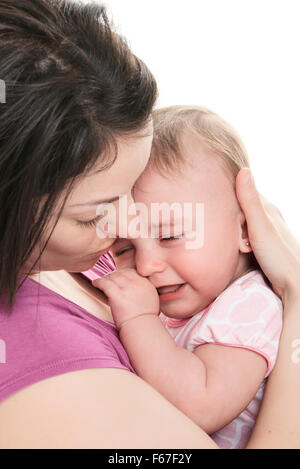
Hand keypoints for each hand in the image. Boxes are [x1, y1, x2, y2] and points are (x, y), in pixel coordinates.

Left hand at [92, 268, 159, 328]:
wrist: (142, 329)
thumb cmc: (145, 319)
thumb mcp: (151, 299)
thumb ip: (144, 289)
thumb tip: (136, 286)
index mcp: (146, 283)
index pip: (131, 272)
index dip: (122, 274)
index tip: (117, 277)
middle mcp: (137, 283)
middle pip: (121, 273)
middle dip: (113, 275)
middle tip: (107, 279)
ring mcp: (127, 289)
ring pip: (113, 276)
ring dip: (106, 278)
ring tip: (100, 281)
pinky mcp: (118, 295)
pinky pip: (105, 283)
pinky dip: (98, 282)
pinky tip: (95, 283)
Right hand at [236, 168, 299, 301]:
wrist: (296, 286)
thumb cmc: (280, 258)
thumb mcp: (260, 228)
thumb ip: (250, 201)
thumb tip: (244, 170)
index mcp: (269, 209)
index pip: (244, 192)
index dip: (229, 197)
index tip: (215, 205)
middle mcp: (270, 218)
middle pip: (243, 210)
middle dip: (232, 218)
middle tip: (231, 233)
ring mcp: (269, 233)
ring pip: (245, 225)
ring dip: (237, 233)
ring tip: (238, 244)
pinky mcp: (267, 247)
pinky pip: (248, 238)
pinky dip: (242, 242)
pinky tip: (242, 250)